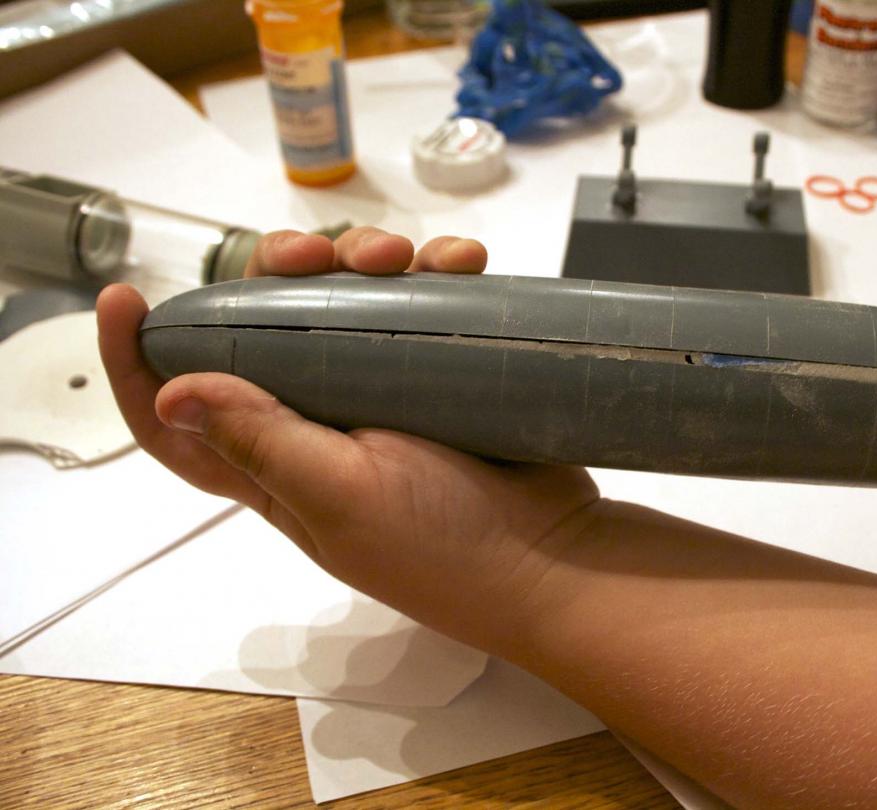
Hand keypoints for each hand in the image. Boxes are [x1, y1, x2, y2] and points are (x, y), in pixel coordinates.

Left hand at [97, 228, 600, 651]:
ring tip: (407, 254)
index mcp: (275, 468)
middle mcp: (320, 425)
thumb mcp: (343, 498)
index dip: (137, 364)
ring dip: (364, 263)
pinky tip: (462, 262)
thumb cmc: (445, 547)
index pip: (179, 422)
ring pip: (346, 305)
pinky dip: (436, 274)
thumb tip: (171, 391)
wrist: (555, 557)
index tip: (127, 299)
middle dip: (276, 276)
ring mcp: (385, 395)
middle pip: (266, 332)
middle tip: (312, 254)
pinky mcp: (443, 374)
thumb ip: (263, 444)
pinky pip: (422, 307)